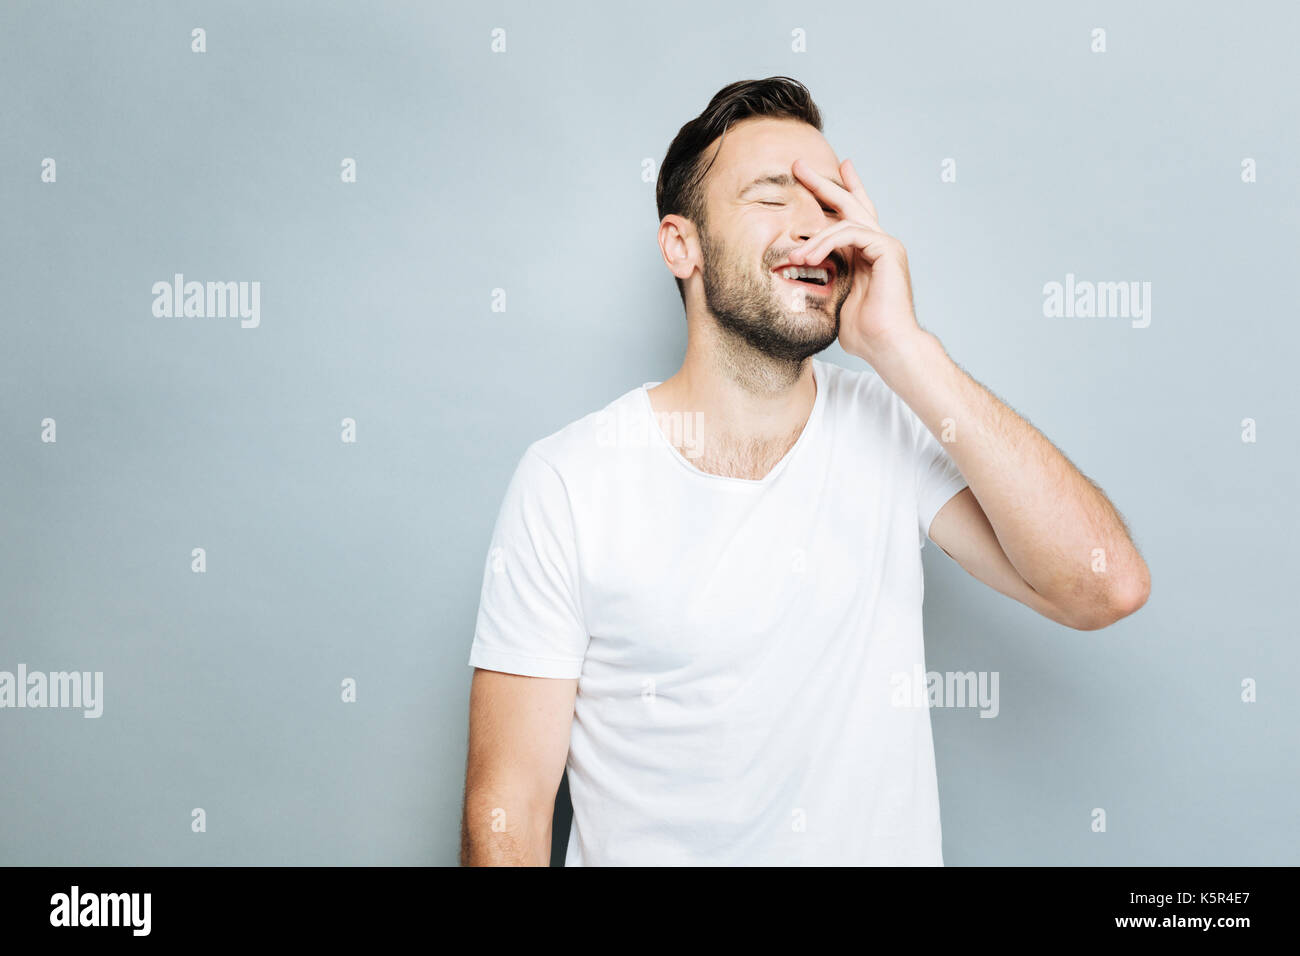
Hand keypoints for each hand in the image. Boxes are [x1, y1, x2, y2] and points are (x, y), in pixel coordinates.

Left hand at [789, 157, 922, 361]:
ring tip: (795, 254)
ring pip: (846, 220)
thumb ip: (828, 282)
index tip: (829, 173)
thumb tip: (805, 281)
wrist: (887, 346)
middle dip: (824, 184)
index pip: (853, 217)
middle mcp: (879, 245)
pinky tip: (810, 256)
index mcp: (869, 255)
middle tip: (798, 165)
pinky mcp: (887, 249)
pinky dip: (827, 242)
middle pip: (852, 203)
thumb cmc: (866, 334)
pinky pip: (851, 233)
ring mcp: (886, 245)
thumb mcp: (837, 302)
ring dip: (815, 234)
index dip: (841, 194)